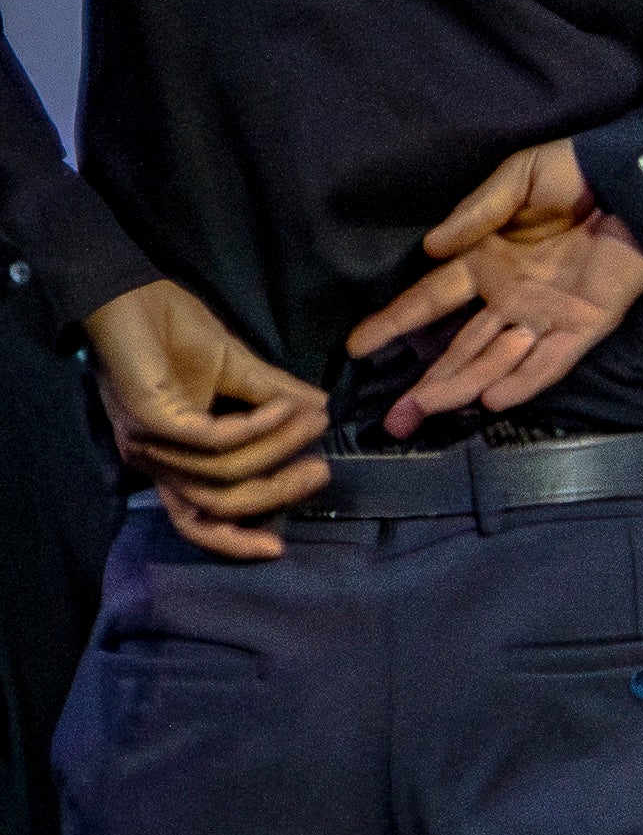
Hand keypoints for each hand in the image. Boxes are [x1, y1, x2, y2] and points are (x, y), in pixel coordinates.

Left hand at [80, 279, 329, 556]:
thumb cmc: (171, 327)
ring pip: (223, 475)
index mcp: (169, 458)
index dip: (236, 541)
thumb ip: (275, 397)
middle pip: (219, 505)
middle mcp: (153, 458)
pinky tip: (287, 406)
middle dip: (278, 491)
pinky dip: (259, 427)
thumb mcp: (238, 371)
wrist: (127, 289)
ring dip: (278, 449)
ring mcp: (149, 439)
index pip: (196, 521)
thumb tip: (323, 413)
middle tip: (322, 470)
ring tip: (313, 421)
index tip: (282, 545)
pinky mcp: (151, 417)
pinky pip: (216, 440)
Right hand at [346, 140, 642, 434]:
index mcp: (484, 263)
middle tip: (392, 418)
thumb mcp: (514, 180)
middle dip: (426, 382)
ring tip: (425, 410)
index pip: (429, 300)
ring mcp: (546, 316)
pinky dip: (524, 381)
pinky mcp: (586, 326)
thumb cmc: (571, 174)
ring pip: (498, 361)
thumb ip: (475, 214)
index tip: (357, 348)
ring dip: (463, 386)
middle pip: (460, 348)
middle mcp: (509, 298)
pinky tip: (492, 401)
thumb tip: (432, 248)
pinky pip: (552, 362)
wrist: (634, 182)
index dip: (394, 323)